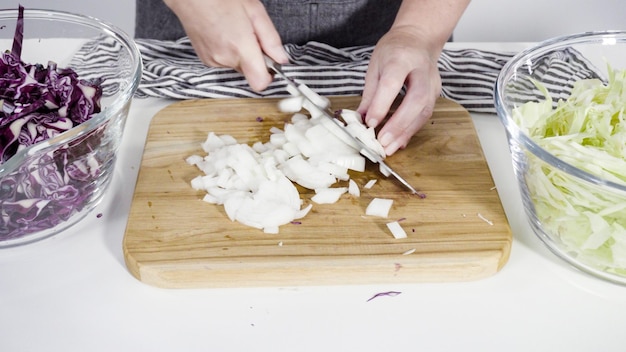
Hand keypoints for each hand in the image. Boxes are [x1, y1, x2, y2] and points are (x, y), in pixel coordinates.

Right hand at [164, 0, 288, 90]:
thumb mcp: (255, 11)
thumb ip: (271, 39)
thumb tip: (281, 59)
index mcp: (240, 47)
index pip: (260, 83)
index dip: (268, 75)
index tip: (270, 62)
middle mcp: (225, 58)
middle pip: (250, 72)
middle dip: (255, 58)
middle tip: (249, 35)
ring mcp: (213, 61)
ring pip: (238, 66)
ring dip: (240, 54)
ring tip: (234, 31)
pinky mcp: (205, 60)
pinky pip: (225, 62)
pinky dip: (228, 52)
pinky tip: (224, 35)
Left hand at [357, 26, 441, 155]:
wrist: (418, 39)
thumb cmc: (394, 50)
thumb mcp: (375, 65)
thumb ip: (370, 93)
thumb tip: (361, 119)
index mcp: (401, 58)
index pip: (392, 83)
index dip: (381, 105)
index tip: (369, 123)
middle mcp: (422, 70)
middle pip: (417, 99)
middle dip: (399, 124)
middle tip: (383, 142)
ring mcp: (432, 82)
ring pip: (425, 110)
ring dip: (406, 132)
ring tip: (390, 148)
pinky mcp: (436, 93)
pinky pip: (426, 114)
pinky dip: (411, 130)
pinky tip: (399, 141)